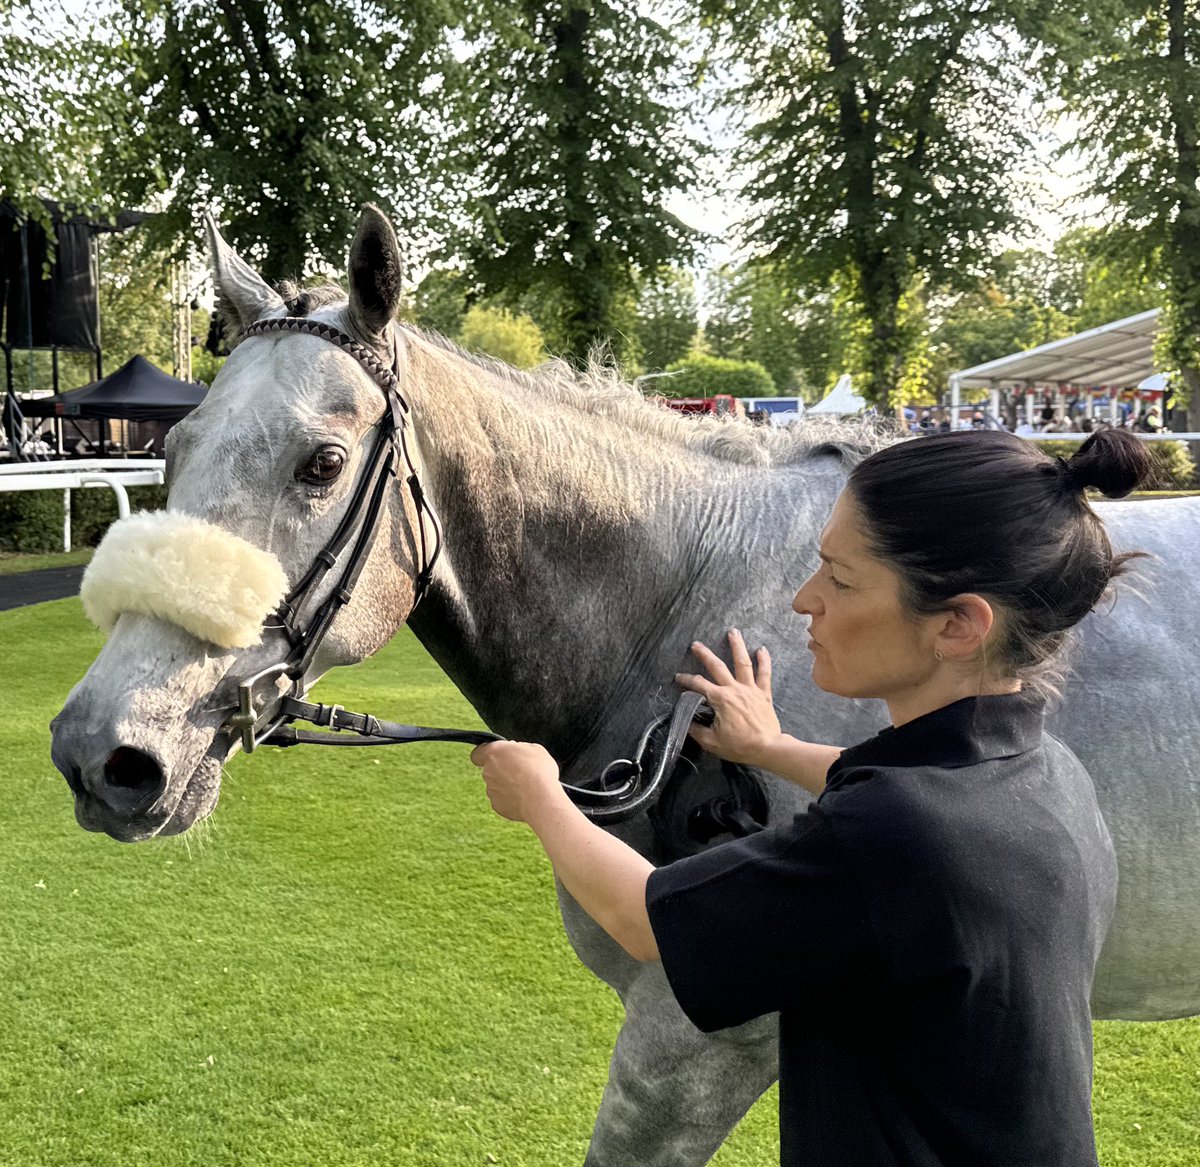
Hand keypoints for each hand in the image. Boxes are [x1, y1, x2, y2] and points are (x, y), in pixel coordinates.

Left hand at [470, 740, 565, 823]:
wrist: (541, 800)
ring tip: (527, 787)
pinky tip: (525, 798)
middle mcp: (488, 771)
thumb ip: (519, 748)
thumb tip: (516, 753)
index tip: (497, 756)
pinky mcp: (496, 805)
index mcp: (494, 753)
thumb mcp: (534, 749)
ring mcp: (491, 790)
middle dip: (503, 770)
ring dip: (508, 784)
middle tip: (521, 772)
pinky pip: (502, 799)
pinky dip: (511, 798)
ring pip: (496, 785)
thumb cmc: (540, 771)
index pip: (477, 753)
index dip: (485, 754)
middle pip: (491, 769)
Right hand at [675, 629, 780, 766]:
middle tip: (696, 644)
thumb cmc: (740, 746)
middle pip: (717, 667)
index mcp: (720, 699)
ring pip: (743, 663)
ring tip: (733, 632)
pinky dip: (764, 661)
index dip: (686, 680)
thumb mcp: (712, 742)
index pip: (699, 685)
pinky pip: (764, 674)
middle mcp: (734, 689)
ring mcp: (750, 689)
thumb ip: (697, 730)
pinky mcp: (764, 694)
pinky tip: (761, 650)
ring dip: (737, 646)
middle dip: (705, 655)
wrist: (768, 748)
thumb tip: (686, 722)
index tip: (678, 678)